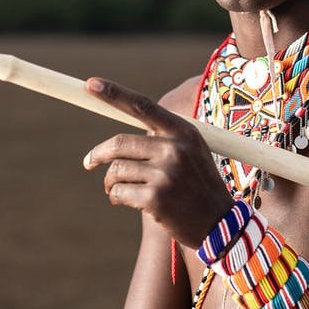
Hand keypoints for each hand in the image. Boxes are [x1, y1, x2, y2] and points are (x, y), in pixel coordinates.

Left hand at [82, 77, 233, 247]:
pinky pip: (119, 192)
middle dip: (98, 154)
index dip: (115, 94)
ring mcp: (165, 174)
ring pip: (116, 170)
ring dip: (110, 182)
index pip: (143, 106)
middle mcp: (175, 149)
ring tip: (118, 189)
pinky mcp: (155, 199)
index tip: (90, 84)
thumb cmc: (198, 186)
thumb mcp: (191, 152)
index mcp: (183, 132)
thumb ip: (163, 138)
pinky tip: (127, 202)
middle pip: (119, 143)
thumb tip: (123, 134)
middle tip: (89, 163)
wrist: (219, 224)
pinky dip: (116, 197)